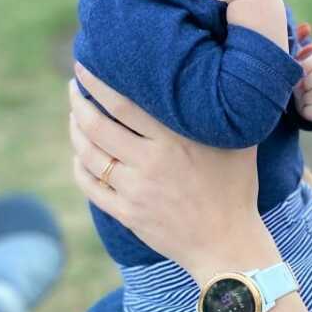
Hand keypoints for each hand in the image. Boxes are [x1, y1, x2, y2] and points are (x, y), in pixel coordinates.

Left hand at [69, 64, 277, 283]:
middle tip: (73, 88)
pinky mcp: (127, 214)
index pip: (124, 104)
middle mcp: (150, 163)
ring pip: (90, 155)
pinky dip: (80, 166)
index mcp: (175, 141)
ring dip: (75, 132)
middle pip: (98, 126)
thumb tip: (221, 77)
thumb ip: (223, 113)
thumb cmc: (236, 189)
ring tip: (75, 117)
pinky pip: (91, 187)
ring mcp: (135, 190)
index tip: (84, 67)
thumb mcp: (238, 145)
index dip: (98, 83)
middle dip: (79, 103)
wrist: (227, 243)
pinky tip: (80, 155)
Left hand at [294, 51, 311, 121]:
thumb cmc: (299, 82)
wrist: (304, 102)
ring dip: (305, 98)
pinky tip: (305, 107)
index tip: (297, 73)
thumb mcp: (297, 68)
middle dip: (307, 82)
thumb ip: (300, 56)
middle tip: (298, 87)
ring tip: (301, 98)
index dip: (305, 66)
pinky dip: (308, 110)